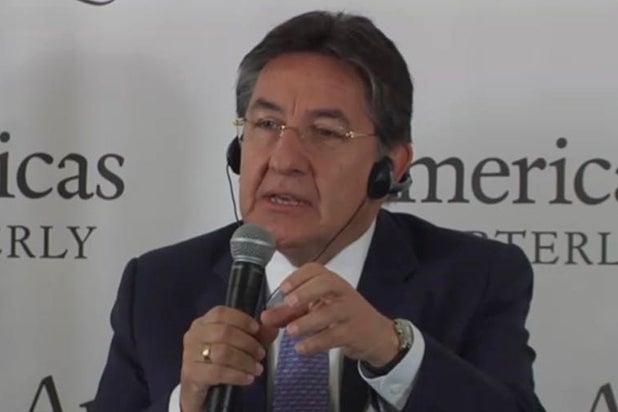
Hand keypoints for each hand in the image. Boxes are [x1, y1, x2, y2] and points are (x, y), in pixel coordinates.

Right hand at [179, 306, 277, 411]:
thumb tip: (274, 326)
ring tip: (257, 369)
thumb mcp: (240, 345)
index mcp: (203, 322)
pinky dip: (237, 375)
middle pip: (223, 332)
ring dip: (245, 361)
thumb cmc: (219, 361)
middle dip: (248, 343)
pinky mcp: (191, 373)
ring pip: (222, 353)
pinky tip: (248, 379)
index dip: (241, 319)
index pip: (220, 312)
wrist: (199, 388)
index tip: (257, 329)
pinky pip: (218, 372)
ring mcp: (189, 354)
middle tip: (261, 354)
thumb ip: (257, 335)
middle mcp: (194, 335)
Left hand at [260, 262, 398, 367]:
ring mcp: (350, 311)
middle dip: (306, 292)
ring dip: (308, 322)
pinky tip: (302, 348)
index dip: (298, 277)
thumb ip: (289, 313)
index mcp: (331, 281)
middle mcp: (342, 292)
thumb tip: (264, 317)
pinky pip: (334, 336)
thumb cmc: (341, 316)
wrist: (376, 334)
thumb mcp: (316, 310)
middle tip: (289, 304)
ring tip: (291, 332)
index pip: (315, 269)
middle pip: (326, 283)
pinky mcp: (354, 332)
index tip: (283, 289)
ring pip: (330, 312)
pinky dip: (316, 343)